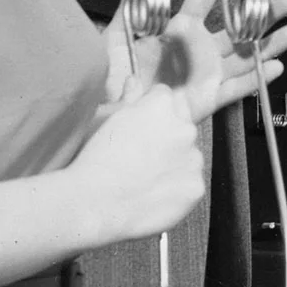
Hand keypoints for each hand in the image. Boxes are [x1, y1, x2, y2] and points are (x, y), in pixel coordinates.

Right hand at [68, 82, 204, 246]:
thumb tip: (135, 80)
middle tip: (140, 157)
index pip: (165, 98)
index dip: (149, 113)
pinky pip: (190, 183)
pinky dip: (177, 190)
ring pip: (189, 155)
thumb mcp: (105, 120)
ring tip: (144, 180)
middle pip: (182, 125)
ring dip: (175, 163)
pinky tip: (152, 196)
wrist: (91, 206)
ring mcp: (193, 159)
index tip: (136, 131)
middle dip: (167, 136)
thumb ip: (128, 97)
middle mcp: (184, 127)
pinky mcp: (195, 187)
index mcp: (162, 105)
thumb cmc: (93, 161)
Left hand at [107, 0, 286, 121]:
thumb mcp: (117, 36)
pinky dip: (256, 80)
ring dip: (270, 44)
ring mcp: (204, 74)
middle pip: (238, 27)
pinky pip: (235, 90)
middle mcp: (197, 50)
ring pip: (245, 56)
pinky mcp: (205, 100)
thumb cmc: (111, 77)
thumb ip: (130, 5)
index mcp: (178, 30)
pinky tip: (276, 67)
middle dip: (265, 11)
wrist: (107, 117)